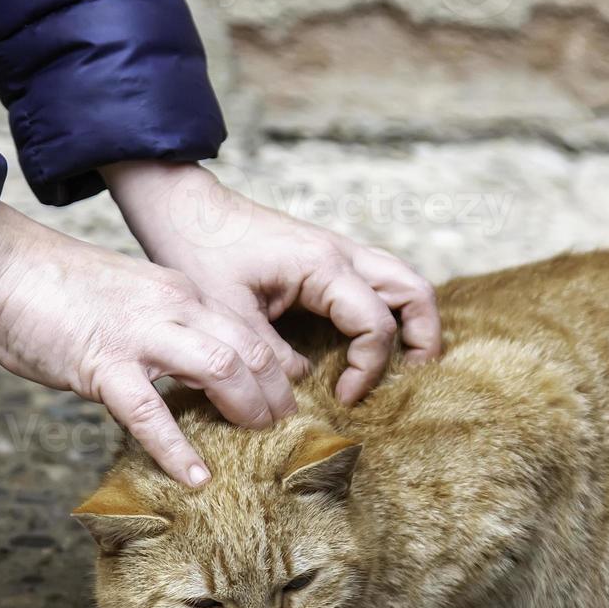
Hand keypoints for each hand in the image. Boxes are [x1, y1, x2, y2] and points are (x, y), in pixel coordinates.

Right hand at [0, 204, 296, 486]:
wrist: (5, 266)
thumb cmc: (57, 287)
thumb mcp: (130, 298)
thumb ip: (162, 328)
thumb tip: (179, 371)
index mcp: (180, 292)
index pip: (247, 329)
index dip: (274, 366)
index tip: (284, 396)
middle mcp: (173, 306)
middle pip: (249, 347)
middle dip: (274, 391)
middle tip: (283, 426)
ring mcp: (140, 334)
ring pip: (219, 367)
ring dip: (246, 408)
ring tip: (256, 441)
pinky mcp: (102, 363)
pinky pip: (148, 412)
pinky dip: (175, 448)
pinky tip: (193, 476)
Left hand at [100, 161, 440, 403]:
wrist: (185, 210)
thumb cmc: (201, 252)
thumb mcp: (229, 315)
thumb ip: (270, 357)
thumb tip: (300, 391)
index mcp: (323, 266)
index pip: (375, 325)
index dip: (367, 369)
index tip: (340, 397)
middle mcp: (342, 254)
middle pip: (414, 292)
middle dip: (423, 339)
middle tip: (412, 379)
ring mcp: (340, 250)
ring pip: (404, 281)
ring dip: (413, 322)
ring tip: (404, 363)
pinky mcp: (328, 256)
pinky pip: (379, 281)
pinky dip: (389, 309)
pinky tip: (369, 341)